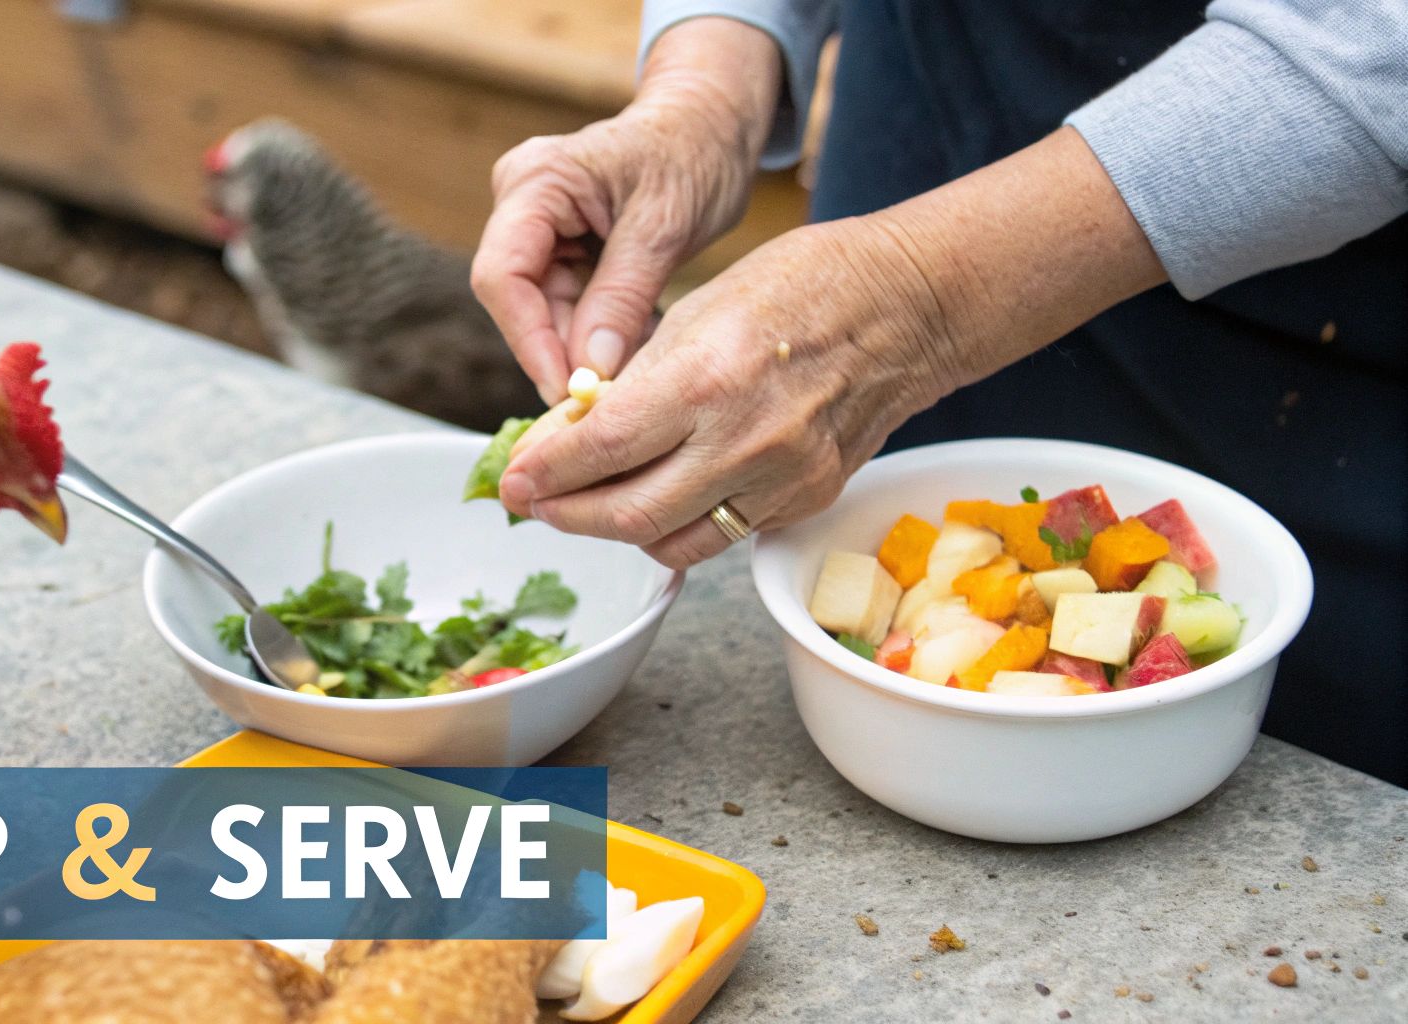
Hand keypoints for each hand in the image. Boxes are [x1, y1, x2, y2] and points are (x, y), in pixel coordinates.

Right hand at [470, 18, 779, 402]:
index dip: (527, 339)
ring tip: (638, 367)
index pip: (502, 275)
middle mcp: (523, 205)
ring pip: (546, 312)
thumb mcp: (664, 226)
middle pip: (519, 300)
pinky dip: (603, 333)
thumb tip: (589, 370)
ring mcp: (539, 229)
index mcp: (535, 181)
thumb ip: (621, 297)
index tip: (566, 390)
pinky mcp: (561, 251)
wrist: (711, 126)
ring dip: (588, 348)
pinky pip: (570, 308)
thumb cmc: (693, 152)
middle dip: (562, 351)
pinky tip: (640, 342)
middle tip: (608, 396)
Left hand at [498, 128, 1167, 568]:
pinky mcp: (805, 501)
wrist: (906, 308)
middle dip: (566, 514)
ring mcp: (781, 479)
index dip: (544, 473)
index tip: (512, 479)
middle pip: (627, 514)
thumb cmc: (799, 287)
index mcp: (708, 378)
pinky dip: (677, 526)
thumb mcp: (696, 311)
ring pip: (672, 541)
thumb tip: (566, 434)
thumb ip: (632, 382)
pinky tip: (653, 501)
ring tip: (585, 505)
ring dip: (617, 530)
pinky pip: (722, 535)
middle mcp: (745, 440)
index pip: (600, 449)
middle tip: (534, 503)